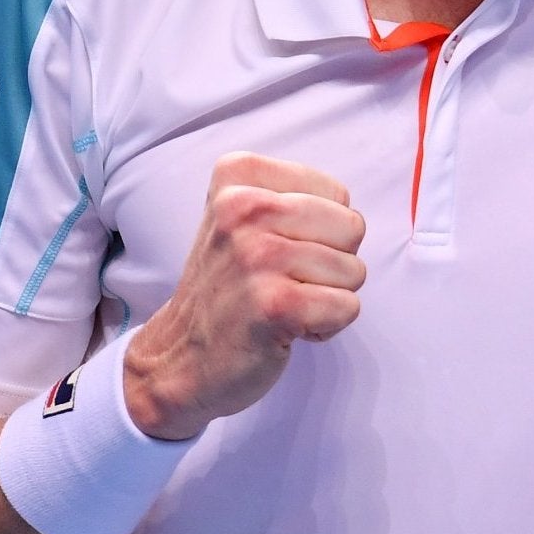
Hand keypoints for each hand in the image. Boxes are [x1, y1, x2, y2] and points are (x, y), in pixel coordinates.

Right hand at [123, 153, 366, 439]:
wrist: (179, 357)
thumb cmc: (228, 287)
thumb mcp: (243, 218)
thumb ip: (295, 197)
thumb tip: (353, 216)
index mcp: (237, 176)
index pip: (337, 194)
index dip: (323, 231)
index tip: (279, 250)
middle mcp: (242, 208)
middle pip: (351, 227)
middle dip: (332, 263)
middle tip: (283, 282)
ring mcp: (256, 256)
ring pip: (353, 269)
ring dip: (326, 297)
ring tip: (280, 304)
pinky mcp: (274, 303)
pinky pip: (347, 307)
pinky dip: (326, 326)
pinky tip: (284, 327)